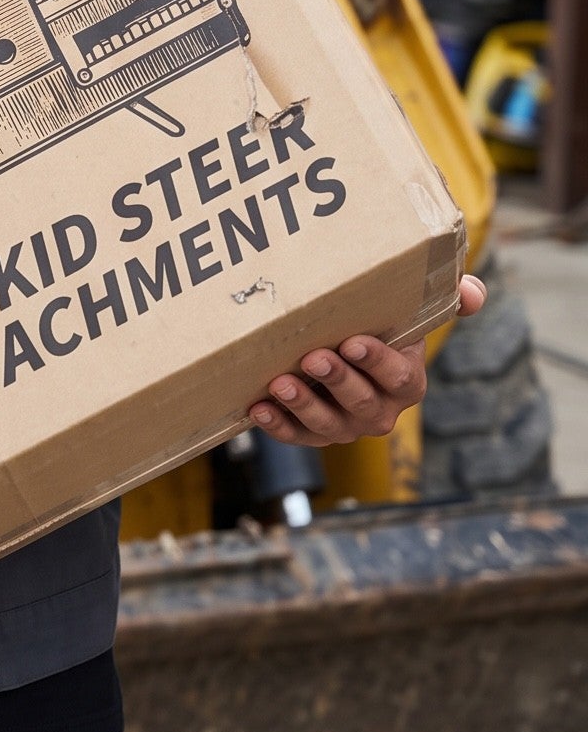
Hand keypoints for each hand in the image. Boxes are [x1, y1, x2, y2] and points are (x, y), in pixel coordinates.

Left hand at [248, 273, 485, 448]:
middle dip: (337, 382)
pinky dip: (277, 426)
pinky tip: (258, 408)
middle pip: (361, 403)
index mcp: (408, 383)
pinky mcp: (312, 434)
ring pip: (327, 426)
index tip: (353, 342)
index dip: (377, 362)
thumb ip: (450, 297)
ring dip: (303, 406)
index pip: (399, 377)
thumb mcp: (415, 311)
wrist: (344, 351)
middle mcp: (380, 411)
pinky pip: (296, 437)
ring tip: (280, 383)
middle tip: (313, 358)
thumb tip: (473, 294)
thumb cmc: (381, 327)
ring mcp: (345, 427)